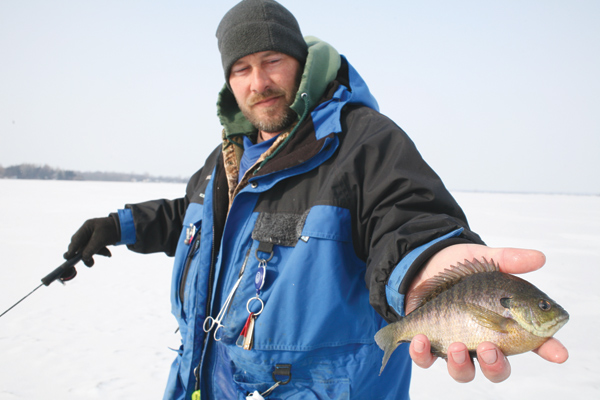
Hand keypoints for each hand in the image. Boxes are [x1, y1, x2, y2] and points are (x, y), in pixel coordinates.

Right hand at [64, 216, 119, 266]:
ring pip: (87, 249)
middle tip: (90, 262)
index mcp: (86, 227)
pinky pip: (94, 249)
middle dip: (85, 254)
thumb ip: (91, 248)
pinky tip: (108, 254)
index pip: (76, 240)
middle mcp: (87, 231)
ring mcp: (91, 236)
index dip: (72, 249)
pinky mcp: (96, 241)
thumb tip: (83, 258)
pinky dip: (101, 252)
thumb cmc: (112, 230)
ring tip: (107, 254)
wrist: (125, 228)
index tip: (68, 258)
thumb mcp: (101, 239)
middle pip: (80, 246)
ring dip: (95, 253)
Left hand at [407, 243, 568, 382]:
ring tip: (455, 346)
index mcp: (505, 324)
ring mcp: (456, 345)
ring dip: (460, 364)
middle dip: (494, 365)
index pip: (535, 342)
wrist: (425, 265)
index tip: (559, 353)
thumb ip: (508, 260)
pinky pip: (425, 359)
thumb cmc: (462, 269)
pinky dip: (422, 353)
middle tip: (488, 348)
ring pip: (463, 371)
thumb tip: (539, 258)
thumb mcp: (484, 260)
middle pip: (497, 368)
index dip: (549, 349)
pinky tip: (421, 339)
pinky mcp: (429, 343)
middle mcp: (483, 341)